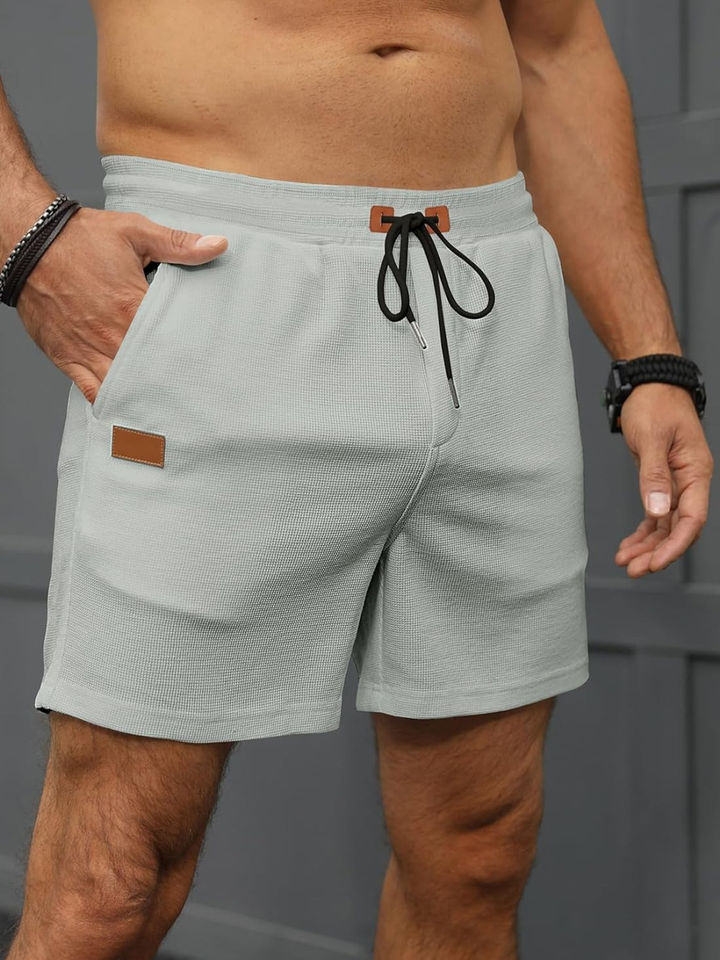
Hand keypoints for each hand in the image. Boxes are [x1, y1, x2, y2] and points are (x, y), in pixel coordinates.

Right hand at [13, 206, 227, 404]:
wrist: (28, 243)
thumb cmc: (81, 238)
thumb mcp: (135, 232)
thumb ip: (179, 244)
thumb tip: (218, 245)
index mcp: (133, 307)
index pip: (172, 342)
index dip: (192, 354)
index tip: (209, 364)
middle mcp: (112, 335)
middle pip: (151, 370)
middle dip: (173, 381)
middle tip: (196, 393)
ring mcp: (89, 351)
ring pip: (125, 386)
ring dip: (145, 395)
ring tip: (169, 408)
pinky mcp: (68, 358)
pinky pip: (92, 391)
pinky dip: (111, 403)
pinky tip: (129, 410)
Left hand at [614, 382, 713, 576]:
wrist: (650, 384)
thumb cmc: (655, 404)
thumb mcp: (652, 438)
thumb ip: (654, 476)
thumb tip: (657, 511)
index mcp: (696, 472)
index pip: (692, 519)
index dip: (675, 545)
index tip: (655, 562)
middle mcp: (690, 481)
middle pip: (678, 528)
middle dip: (657, 552)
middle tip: (633, 569)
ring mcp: (676, 483)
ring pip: (665, 524)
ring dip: (647, 545)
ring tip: (625, 561)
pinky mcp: (661, 481)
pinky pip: (655, 514)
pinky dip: (643, 531)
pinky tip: (629, 545)